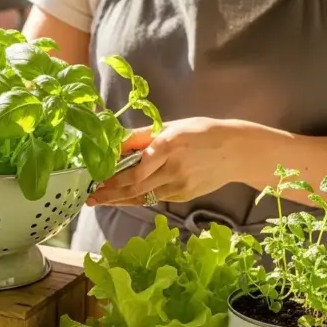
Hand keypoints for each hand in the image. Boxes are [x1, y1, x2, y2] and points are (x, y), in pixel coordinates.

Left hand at [87, 117, 249, 206]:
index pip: (134, 168)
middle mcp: (172, 168)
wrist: (236, 151)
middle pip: (134, 186)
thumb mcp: (173, 127)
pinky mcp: (183, 196)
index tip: (94, 177)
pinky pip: (154, 198)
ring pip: (142, 196)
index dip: (112, 176)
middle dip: (109, 193)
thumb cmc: (202, 133)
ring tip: (99, 200)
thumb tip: (117, 143)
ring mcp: (178, 185)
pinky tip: (122, 198)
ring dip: (118, 199)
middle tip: (90, 196)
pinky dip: (136, 198)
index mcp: (168, 146)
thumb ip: (145, 136)